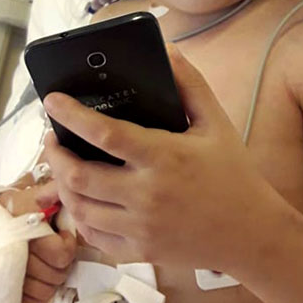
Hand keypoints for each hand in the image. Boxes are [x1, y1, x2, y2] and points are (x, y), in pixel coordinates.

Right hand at [0, 181, 77, 302]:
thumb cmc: (14, 205)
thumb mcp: (34, 192)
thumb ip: (54, 191)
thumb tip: (70, 192)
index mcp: (26, 224)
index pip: (61, 253)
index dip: (67, 245)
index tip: (62, 236)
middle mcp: (16, 248)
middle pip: (56, 274)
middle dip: (61, 264)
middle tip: (55, 251)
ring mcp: (7, 269)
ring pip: (45, 290)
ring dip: (49, 279)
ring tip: (44, 263)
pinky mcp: (2, 284)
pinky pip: (29, 300)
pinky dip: (35, 293)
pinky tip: (34, 277)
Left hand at [41, 45, 281, 270]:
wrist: (251, 232)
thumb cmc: (233, 173)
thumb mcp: (215, 122)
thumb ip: (190, 84)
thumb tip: (167, 50)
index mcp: (164, 157)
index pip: (105, 134)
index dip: (72, 116)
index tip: (52, 101)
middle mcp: (147, 194)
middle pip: (79, 176)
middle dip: (56, 154)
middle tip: (52, 138)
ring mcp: (141, 227)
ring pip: (80, 208)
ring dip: (62, 184)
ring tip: (62, 164)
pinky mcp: (141, 251)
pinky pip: (94, 236)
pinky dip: (80, 216)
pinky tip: (82, 198)